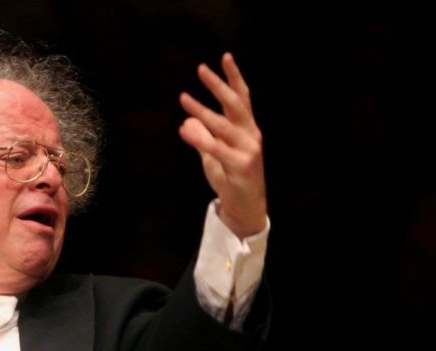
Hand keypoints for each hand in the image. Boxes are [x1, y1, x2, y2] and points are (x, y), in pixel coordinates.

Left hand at [178, 53, 266, 238]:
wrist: (246, 208)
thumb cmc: (230, 178)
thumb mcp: (213, 155)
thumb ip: (202, 137)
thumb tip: (187, 122)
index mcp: (247, 129)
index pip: (242, 98)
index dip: (234, 78)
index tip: (225, 57)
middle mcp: (251, 136)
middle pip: (235, 105)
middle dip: (218, 86)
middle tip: (201, 69)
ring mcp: (248, 151)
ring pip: (224, 126)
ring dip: (203, 111)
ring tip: (184, 99)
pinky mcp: (241, 167)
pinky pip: (218, 150)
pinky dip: (202, 140)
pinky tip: (186, 130)